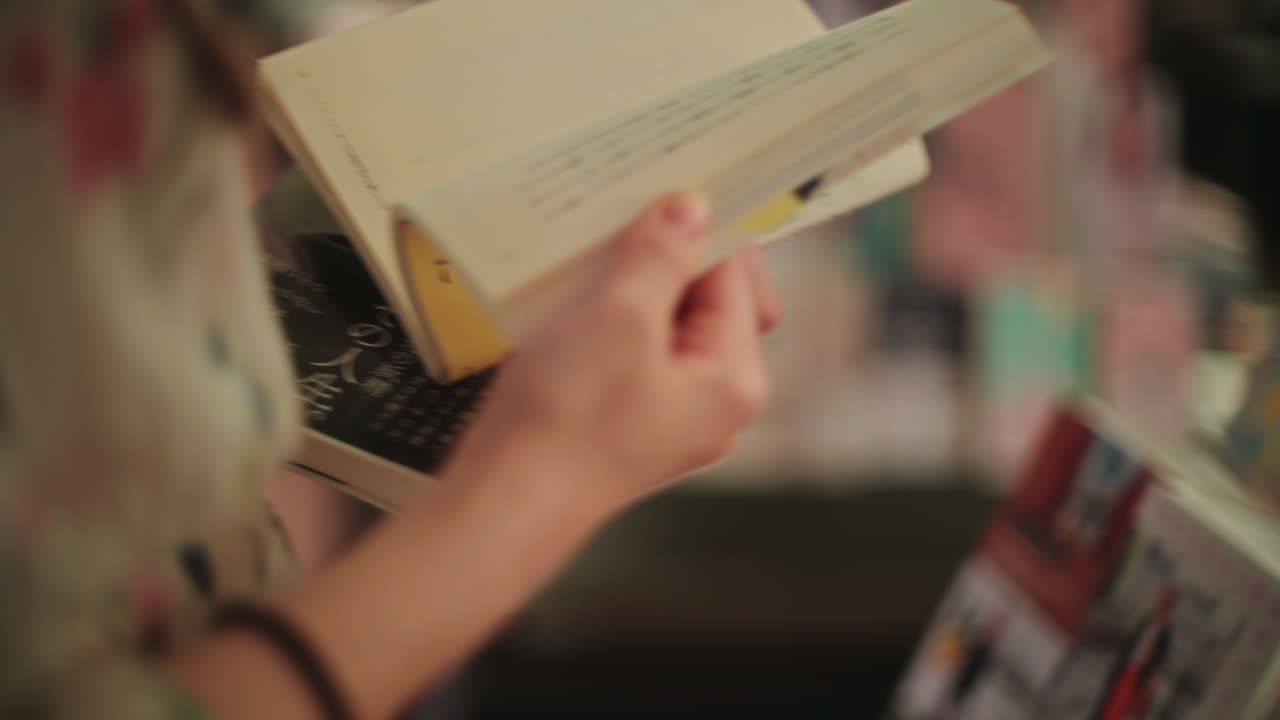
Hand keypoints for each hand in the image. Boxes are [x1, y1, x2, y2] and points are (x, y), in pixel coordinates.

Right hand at [445, 191, 779, 511]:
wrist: (503, 504)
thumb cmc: (567, 426)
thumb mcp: (619, 319)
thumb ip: (662, 258)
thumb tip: (689, 210)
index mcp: (733, 379)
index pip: (736, 279)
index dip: (701, 233)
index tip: (661, 197)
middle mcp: (712, 401)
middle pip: (710, 302)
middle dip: (670, 262)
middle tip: (623, 229)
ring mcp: (669, 414)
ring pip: (666, 325)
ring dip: (631, 289)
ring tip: (589, 267)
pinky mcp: (626, 419)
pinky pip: (632, 352)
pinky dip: (609, 321)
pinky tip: (570, 309)